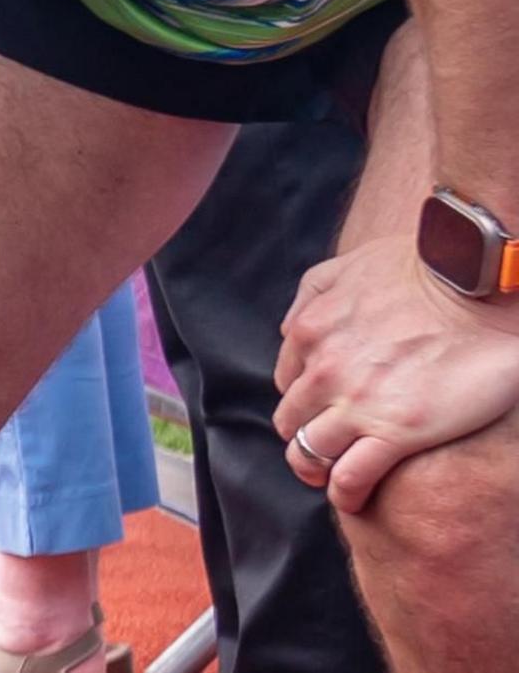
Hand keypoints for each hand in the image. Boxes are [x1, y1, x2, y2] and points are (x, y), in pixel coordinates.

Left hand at [275, 232, 518, 512]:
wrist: (476, 284)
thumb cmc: (421, 269)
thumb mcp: (345, 267)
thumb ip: (311, 297)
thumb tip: (295, 330)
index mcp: (309, 332)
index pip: (287, 382)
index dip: (304, 401)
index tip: (323, 412)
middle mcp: (323, 370)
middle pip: (292, 421)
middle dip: (304, 437)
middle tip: (326, 450)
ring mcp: (356, 404)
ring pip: (310, 453)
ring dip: (316, 469)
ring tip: (333, 481)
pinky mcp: (396, 432)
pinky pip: (350, 478)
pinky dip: (346, 493)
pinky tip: (354, 498)